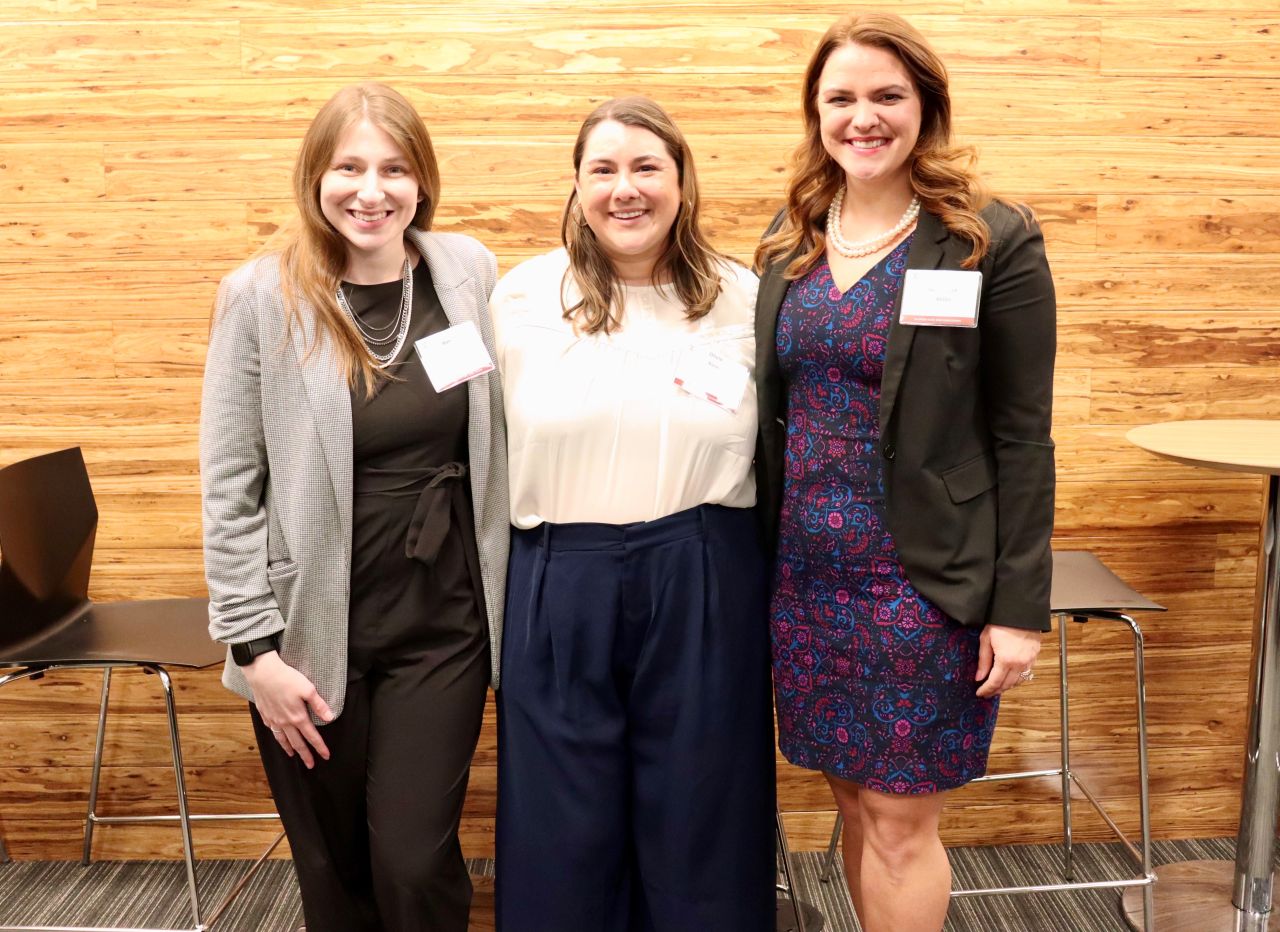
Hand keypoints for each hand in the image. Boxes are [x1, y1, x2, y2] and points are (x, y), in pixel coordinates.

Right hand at [242, 651, 334, 767]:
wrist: (262, 673)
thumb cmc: (287, 678)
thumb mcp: (308, 689)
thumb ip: (319, 705)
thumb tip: (330, 718)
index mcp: (298, 717)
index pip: (312, 736)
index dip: (320, 747)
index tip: (326, 756)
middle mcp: (285, 722)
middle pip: (297, 743)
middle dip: (305, 755)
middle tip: (311, 765)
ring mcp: (273, 719)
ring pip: (282, 739)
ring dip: (289, 748)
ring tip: (293, 755)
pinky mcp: (265, 714)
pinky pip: (272, 730)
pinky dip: (277, 737)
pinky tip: (279, 737)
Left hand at [975, 624, 1042, 697]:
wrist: (1020, 610)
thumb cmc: (1001, 622)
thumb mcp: (986, 639)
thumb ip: (983, 661)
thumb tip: (979, 677)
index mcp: (1006, 660)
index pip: (995, 682)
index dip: (987, 689)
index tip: (980, 693)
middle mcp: (1020, 663)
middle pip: (1007, 684)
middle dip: (996, 690)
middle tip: (986, 693)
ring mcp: (1029, 660)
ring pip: (1018, 681)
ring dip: (1007, 686)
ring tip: (997, 687)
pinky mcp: (1035, 656)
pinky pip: (1026, 673)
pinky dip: (1017, 678)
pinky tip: (1010, 677)